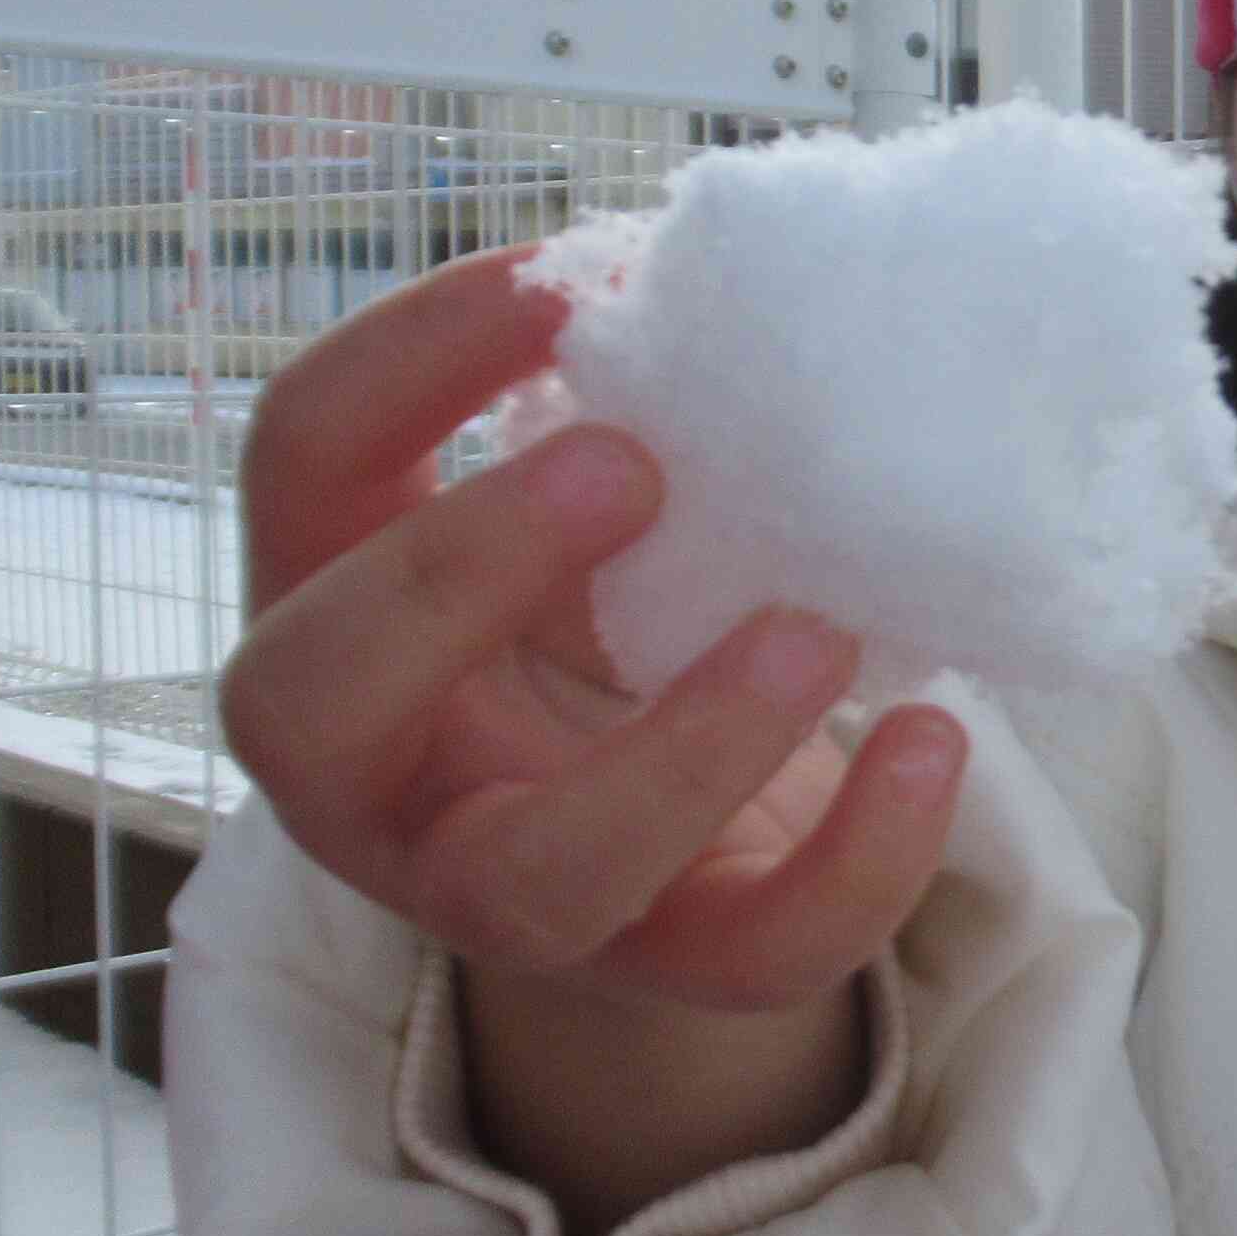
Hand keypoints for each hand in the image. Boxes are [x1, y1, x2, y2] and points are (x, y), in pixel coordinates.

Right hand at [219, 246, 966, 1014]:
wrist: (692, 840)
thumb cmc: (621, 621)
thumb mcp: (587, 520)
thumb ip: (623, 416)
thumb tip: (724, 264)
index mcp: (339, 604)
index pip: (302, 461)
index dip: (409, 357)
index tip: (562, 276)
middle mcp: (376, 768)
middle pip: (308, 701)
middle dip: (456, 571)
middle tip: (627, 461)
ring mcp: (503, 894)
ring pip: (533, 878)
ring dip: (680, 747)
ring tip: (815, 626)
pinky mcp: (663, 971)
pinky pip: (747, 958)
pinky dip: (859, 859)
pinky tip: (934, 742)